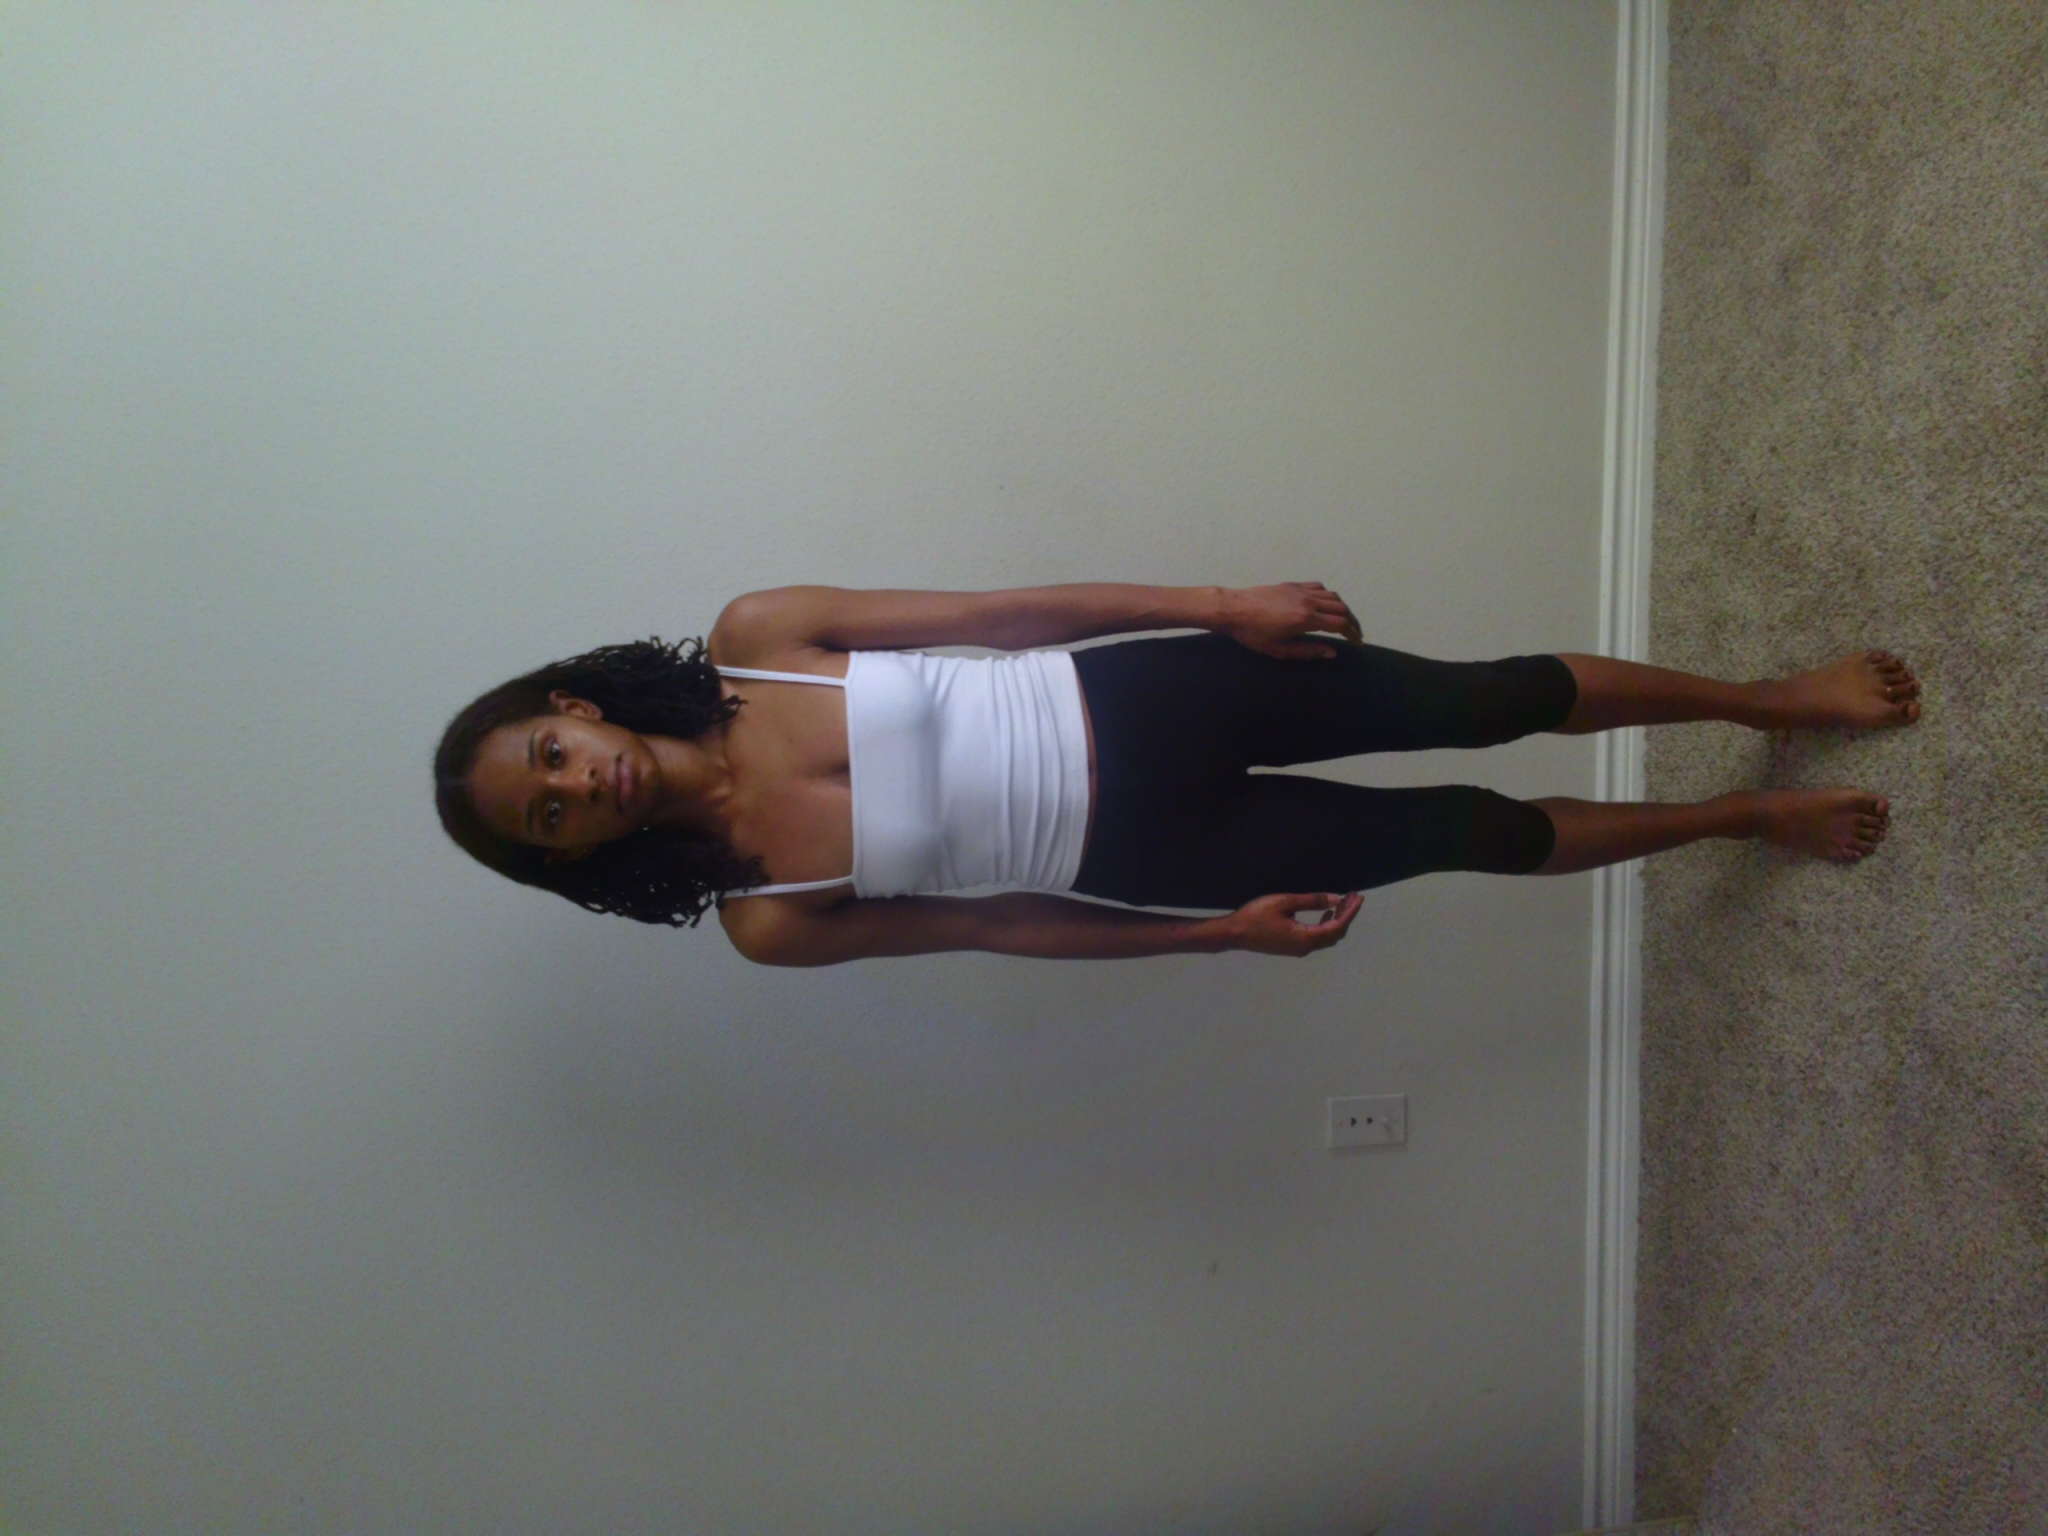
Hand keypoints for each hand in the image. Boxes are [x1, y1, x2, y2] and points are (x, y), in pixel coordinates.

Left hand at [1220, 582, 1362, 659]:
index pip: (1340, 624)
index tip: (1357, 642)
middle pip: (1342, 608)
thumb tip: (1332, 652)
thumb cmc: (1253, 633)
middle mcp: (1307, 602)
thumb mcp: (1280, 650)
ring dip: (1342, 608)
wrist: (1233, 609)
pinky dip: (1328, 595)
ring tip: (1343, 620)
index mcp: (1306, 619)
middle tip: (1355, 634)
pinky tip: (1325, 604)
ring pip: (1332, 596)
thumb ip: (1308, 651)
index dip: (1352, 634)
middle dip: (1352, 622)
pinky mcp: (1292, 585)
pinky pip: (1318, 587)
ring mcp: (1300, 591)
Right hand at [1224, 891, 1364, 956]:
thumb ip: (1312, 901)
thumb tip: (1335, 899)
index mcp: (1306, 938)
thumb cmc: (1256, 916)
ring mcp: (1300, 950)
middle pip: (1336, 934)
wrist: (1234, 934)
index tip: (1358, 897)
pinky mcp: (1293, 947)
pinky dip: (1327, 925)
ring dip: (1337, 920)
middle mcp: (1306, 947)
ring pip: (1328, 937)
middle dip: (1347, 915)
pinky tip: (1326, 913)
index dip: (1350, 911)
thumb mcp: (1285, 902)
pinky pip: (1318, 938)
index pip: (1338, 926)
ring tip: (1343, 902)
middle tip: (1353, 896)